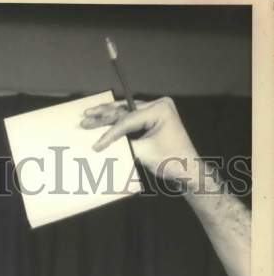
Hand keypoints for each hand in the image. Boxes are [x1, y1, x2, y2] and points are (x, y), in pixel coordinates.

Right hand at [80, 96, 200, 187]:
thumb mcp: (145, 153)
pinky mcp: (153, 119)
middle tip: (85, 118)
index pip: (128, 119)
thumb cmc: (172, 161)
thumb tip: (104, 144)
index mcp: (160, 109)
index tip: (96, 145)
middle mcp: (158, 105)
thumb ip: (125, 145)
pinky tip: (102, 120)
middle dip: (104, 116)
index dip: (109, 133)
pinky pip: (131, 118)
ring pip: (126, 111)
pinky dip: (117, 122)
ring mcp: (156, 111)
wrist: (188, 170)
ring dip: (107, 115)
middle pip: (125, 110)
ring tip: (89, 115)